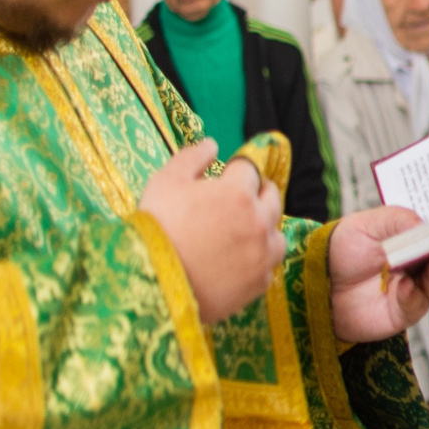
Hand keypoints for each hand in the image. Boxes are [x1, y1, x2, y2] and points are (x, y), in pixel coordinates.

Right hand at [138, 141, 283, 324]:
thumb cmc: (156, 229)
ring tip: (244, 232)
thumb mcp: (165, 182)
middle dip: (258, 193)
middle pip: (272, 199)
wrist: (151, 284)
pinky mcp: (259, 283)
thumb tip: (212, 144)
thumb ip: (192, 157)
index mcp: (238, 193)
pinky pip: (268, 266)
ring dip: (264, 228)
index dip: (237, 171)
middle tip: (241, 199)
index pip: (250, 170)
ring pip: (276, 234)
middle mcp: (258, 222)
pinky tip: (239, 262)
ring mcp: (262, 254)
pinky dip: (258, 261)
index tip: (227, 177)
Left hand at [326, 209, 428, 345]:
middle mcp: (422, 264)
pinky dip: (414, 295)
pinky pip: (416, 305)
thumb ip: (398, 220)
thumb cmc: (340, 248)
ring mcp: (415, 289)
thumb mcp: (367, 224)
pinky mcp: (402, 312)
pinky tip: (404, 286)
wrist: (311, 282)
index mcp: (418, 238)